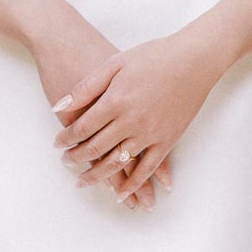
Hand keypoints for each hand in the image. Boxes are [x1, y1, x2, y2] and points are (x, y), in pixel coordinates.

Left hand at [30, 17, 171, 210]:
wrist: (193, 60)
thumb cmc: (153, 56)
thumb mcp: (115, 63)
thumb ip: (86, 88)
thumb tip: (58, 107)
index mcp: (115, 101)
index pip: (81, 128)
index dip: (66, 139)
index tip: (57, 144)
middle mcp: (130, 122)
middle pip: (96, 148)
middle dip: (77, 159)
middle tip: (66, 162)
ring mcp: (150, 134)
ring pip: (117, 163)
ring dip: (98, 176)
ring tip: (84, 181)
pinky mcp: (167, 141)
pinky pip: (147, 168)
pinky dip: (133, 184)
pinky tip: (121, 194)